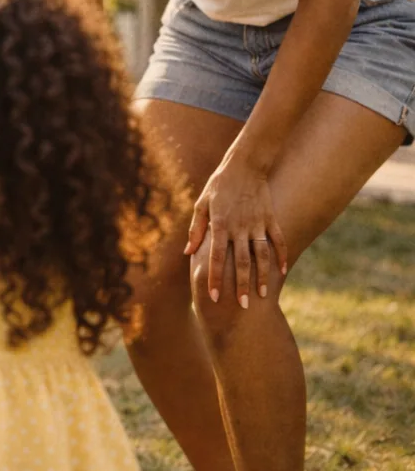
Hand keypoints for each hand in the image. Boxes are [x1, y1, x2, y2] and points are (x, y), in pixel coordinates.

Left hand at [185, 158, 288, 307]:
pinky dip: (281, 256)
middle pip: (240, 261)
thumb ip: (196, 229)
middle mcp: (240, 227)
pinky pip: (278, 241)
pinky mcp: (271, 219)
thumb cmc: (218, 186)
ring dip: (261, 276)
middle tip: (241, 305)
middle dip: (240, 285)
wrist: (245, 165)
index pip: (215, 256)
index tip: (212, 295)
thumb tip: (188, 252)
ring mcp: (258, 224)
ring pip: (261, 256)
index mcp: (220, 224)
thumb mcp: (201, 204)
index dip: (214, 276)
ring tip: (260, 295)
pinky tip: (281, 272)